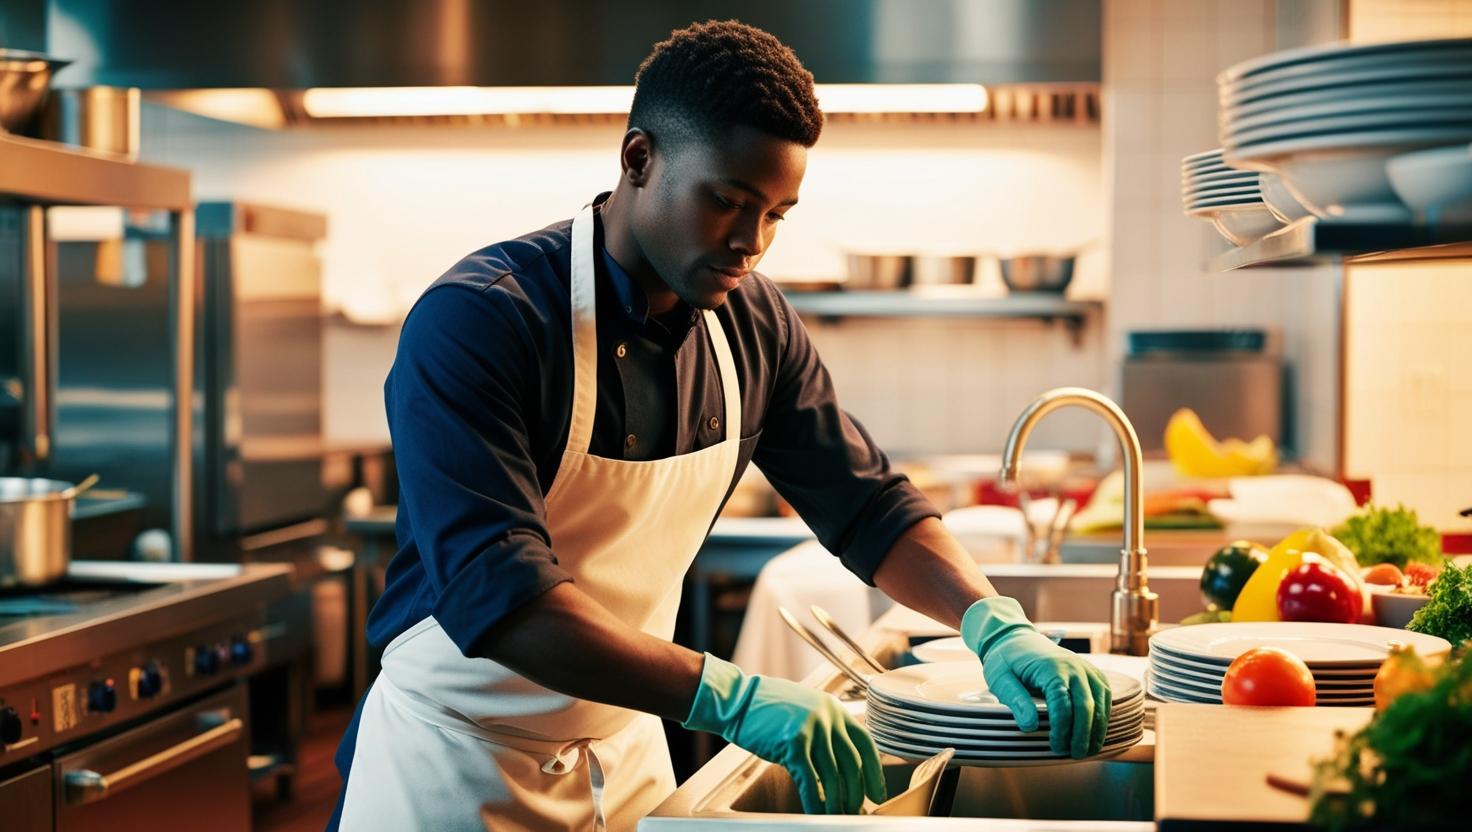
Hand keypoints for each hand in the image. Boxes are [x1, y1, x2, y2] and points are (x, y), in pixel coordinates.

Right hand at [683, 654, 885, 813]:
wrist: (738, 700)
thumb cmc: (768, 708)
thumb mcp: (807, 710)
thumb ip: (826, 730)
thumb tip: (841, 764)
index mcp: (834, 709)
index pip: (866, 743)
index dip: (875, 772)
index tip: (877, 793)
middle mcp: (828, 717)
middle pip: (853, 763)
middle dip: (856, 792)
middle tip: (856, 810)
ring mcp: (812, 730)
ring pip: (834, 776)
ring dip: (837, 802)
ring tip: (837, 815)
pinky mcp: (794, 744)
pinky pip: (810, 782)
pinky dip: (815, 802)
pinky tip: (816, 814)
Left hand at [961, 597, 1111, 757]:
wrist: (1015, 638)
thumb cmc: (1007, 661)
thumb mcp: (1001, 679)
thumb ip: (1016, 701)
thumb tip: (1030, 727)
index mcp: (1051, 667)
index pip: (1062, 702)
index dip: (1062, 728)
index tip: (1056, 747)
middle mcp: (1074, 666)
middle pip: (1086, 705)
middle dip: (1083, 734)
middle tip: (1076, 755)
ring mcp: (1086, 668)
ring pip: (1100, 702)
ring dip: (1097, 729)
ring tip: (1088, 751)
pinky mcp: (1092, 673)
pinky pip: (1104, 696)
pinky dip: (1103, 717)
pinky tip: (1095, 734)